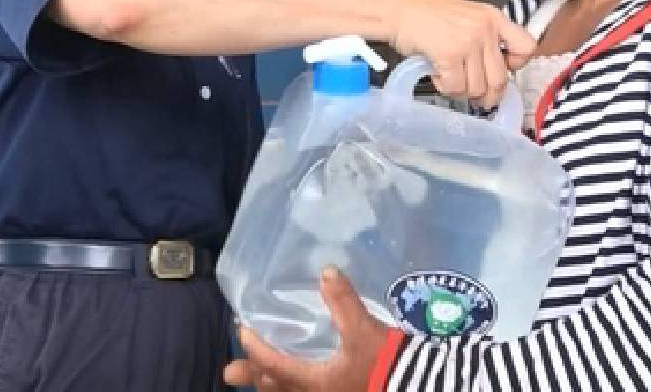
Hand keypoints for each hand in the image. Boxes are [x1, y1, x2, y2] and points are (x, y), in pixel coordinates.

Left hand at [224, 267, 390, 391]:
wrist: (421, 387)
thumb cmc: (385, 363)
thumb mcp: (364, 331)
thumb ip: (344, 302)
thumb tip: (327, 271)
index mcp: (315, 382)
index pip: (274, 366)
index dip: (256, 349)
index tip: (242, 331)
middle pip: (276, 389)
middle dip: (254, 377)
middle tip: (229, 372)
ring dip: (272, 387)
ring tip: (260, 380)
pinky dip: (294, 389)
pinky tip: (298, 383)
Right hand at [389, 0, 535, 108]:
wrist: (398, 8)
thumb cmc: (426, 14)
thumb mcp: (467, 17)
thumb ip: (484, 40)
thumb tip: (493, 74)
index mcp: (494, 18)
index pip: (527, 48)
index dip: (515, 66)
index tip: (500, 69)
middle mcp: (486, 29)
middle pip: (501, 79)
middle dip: (487, 95)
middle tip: (475, 97)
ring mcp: (469, 42)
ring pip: (478, 88)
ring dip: (462, 91)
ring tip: (448, 78)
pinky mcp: (450, 55)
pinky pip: (456, 88)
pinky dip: (445, 88)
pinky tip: (436, 75)